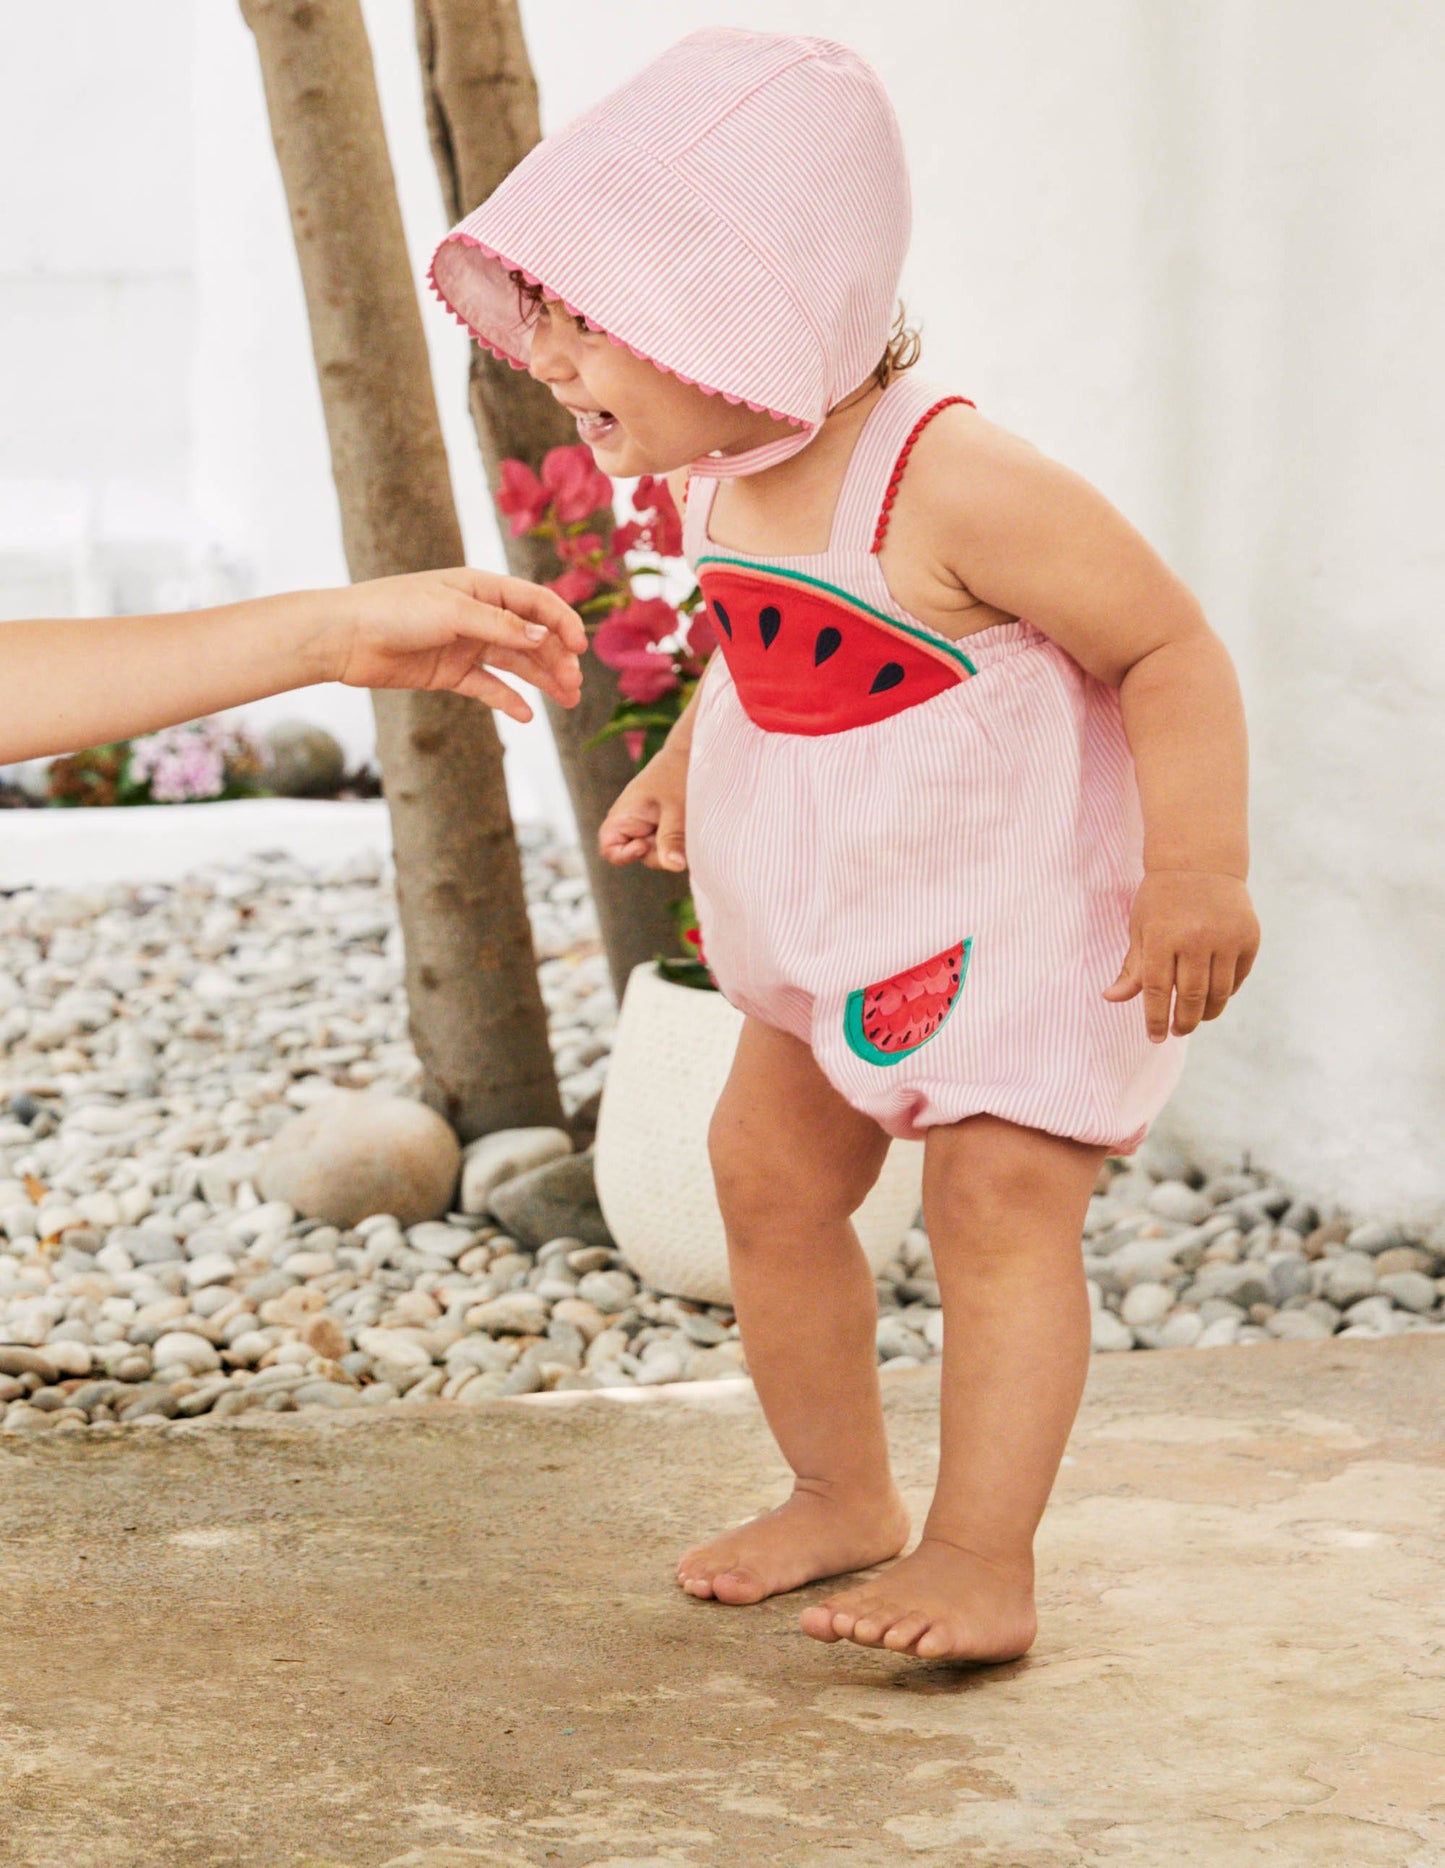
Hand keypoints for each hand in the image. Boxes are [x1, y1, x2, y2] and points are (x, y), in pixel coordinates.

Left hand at [318, 569, 586, 722]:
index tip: (580, 648)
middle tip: (574, 685)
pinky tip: (527, 715)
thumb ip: (501, 628)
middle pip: (531, 637)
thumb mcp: (454, 613)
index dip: (562, 622)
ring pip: (515, 664)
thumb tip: (545, 639)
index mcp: (482, 588)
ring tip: (567, 700)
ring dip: (542, 680)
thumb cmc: (395, 610)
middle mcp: (479, 615)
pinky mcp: (450, 673)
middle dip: (557, 659)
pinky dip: (508, 700)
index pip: (535, 603)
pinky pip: (488, 687)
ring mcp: (466, 645)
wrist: (346, 637)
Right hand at [598, 741, 688, 869]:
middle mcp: (633, 824)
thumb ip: (672, 838)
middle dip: (663, 850)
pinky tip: (690, 824)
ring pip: (661, 851)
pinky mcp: (665, 826)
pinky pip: (671, 843)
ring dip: (676, 844)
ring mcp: (649, 826)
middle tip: (680, 826)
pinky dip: (682, 839)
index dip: (626, 856)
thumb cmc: (679, 773)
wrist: (695, 752)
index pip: (610, 851)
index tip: (646, 843)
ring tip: (687, 820)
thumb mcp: (676, 808)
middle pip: (643, 856)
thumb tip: (674, 866)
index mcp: (623, 817)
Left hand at [1103, 870, 1259, 1040]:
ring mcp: (1226, 938)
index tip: (1155, 1037)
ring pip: (1218, 993)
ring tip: (1195, 1018)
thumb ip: (1132, 967)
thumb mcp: (1141, 929)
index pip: (1156, 990)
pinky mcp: (1249, 937)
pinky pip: (1237, 978)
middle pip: (1190, 997)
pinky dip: (1225, 993)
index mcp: (1162, 937)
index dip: (1155, 1018)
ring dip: (1206, 1013)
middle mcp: (1196, 939)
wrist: (1201, 864)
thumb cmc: (1162, 900)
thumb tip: (1111, 998)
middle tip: (1178, 1031)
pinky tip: (1214, 996)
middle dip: (1183, 1022)